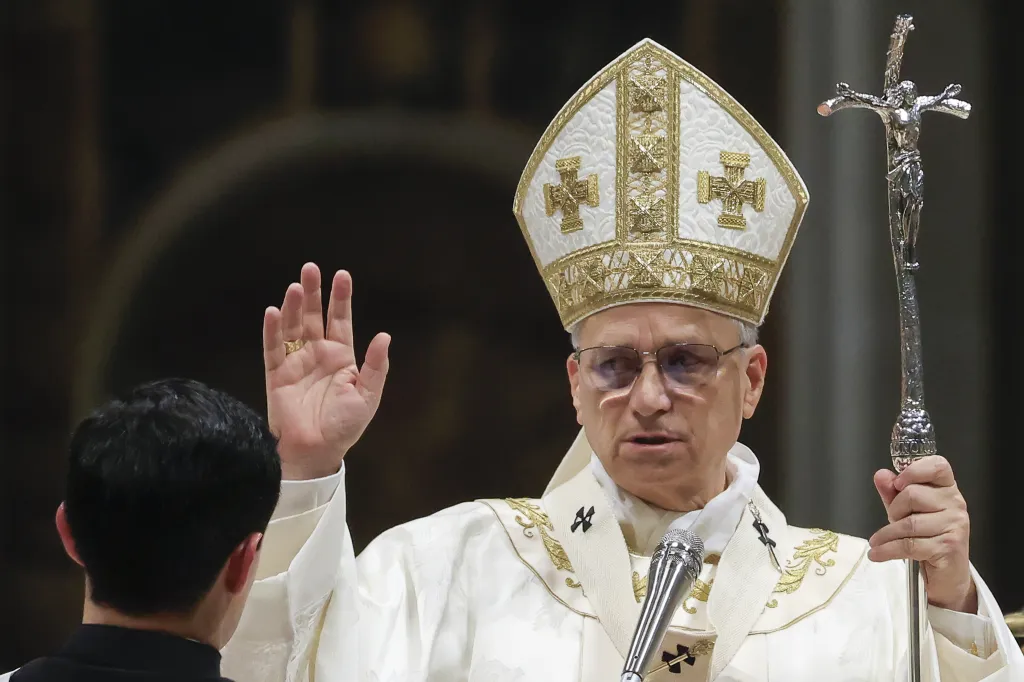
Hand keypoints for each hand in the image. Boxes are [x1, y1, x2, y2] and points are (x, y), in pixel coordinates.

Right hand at [263, 263, 390, 479]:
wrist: (317, 451)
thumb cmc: (345, 426)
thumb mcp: (368, 395)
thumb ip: (376, 366)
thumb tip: (384, 336)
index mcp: (342, 357)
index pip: (340, 320)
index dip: (340, 298)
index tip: (342, 274)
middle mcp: (317, 355)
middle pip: (314, 316)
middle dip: (313, 292)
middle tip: (310, 268)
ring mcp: (296, 363)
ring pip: (292, 327)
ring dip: (292, 306)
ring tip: (295, 286)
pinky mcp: (276, 375)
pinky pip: (273, 348)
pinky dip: (272, 330)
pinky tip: (273, 311)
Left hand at [869, 456, 976, 612]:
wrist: (946, 575)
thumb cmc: (927, 537)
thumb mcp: (905, 511)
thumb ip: (893, 492)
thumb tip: (881, 475)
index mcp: (946, 488)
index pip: (938, 465)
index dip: (915, 470)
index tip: (898, 482)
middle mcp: (955, 503)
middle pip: (913, 494)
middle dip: (894, 509)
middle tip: (892, 520)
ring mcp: (955, 525)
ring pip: (909, 522)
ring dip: (887, 534)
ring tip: (879, 541)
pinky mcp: (948, 547)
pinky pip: (909, 545)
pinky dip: (887, 550)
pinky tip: (877, 553)